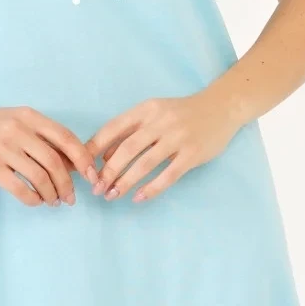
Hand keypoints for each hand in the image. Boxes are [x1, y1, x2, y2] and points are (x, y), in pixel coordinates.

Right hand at [0, 100, 98, 207]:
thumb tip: (73, 165)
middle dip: (67, 185)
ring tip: (53, 201)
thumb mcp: (18, 121)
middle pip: (54, 162)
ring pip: (39, 177)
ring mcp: (2, 148)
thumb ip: (43, 139)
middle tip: (70, 198)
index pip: (66, 139)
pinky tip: (35, 201)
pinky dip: (32, 199)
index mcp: (30, 117)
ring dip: (51, 194)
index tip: (91, 177)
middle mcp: (18, 130)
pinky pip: (19, 188)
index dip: (83, 160)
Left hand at [84, 87, 240, 203]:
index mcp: (146, 109)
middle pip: (126, 149)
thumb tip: (104, 158)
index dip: (95, 148)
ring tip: (112, 196)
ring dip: (126, 182)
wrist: (221, 107)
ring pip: (145, 163)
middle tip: (97, 189)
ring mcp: (177, 137)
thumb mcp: (154, 113)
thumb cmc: (181, 113)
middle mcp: (160, 121)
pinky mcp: (192, 154)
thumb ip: (131, 131)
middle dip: (108, 171)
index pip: (113, 128)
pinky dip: (152, 188)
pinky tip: (139, 198)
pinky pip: (168, 175)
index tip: (83, 167)